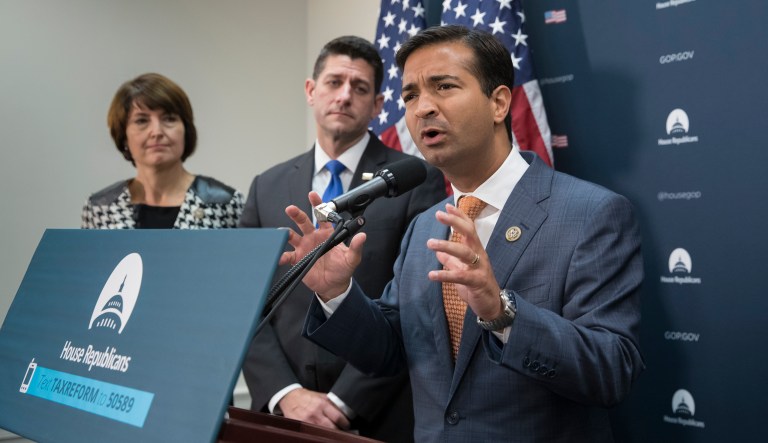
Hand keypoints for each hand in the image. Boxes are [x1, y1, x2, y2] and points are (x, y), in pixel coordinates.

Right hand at [278, 388, 350, 429]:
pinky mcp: (301, 426)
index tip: (347, 426)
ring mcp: (307, 421)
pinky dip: (317, 434)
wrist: (290, 397)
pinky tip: (320, 433)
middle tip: (341, 431)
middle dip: (338, 431)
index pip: (338, 417)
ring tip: (331, 433)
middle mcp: (315, 413)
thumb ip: (331, 403)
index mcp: (322, 404)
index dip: (345, 423)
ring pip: (322, 432)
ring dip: (328, 433)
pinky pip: (312, 433)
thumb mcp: (321, 396)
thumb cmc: (306, 397)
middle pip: (331, 427)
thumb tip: (344, 410)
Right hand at [279, 191, 366, 299]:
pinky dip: (282, 255)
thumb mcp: (352, 258)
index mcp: (326, 233)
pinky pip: (288, 256)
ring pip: (292, 236)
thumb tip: (363, 236)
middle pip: (303, 222)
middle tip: (291, 209)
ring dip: (286, 233)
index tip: (312, 195)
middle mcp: (313, 237)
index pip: (322, 216)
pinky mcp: (298, 260)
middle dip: (297, 214)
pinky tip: (280, 256)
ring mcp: (304, 247)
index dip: (317, 204)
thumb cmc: (343, 269)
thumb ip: (356, 247)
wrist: (334, 285)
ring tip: (282, 232)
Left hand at [427, 203, 502, 320]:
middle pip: (469, 233)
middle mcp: (480, 256)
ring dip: (447, 246)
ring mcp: (480, 268)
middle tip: (438, 215)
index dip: (459, 216)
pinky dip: (445, 275)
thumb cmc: (477, 286)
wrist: (492, 306)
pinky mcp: (477, 283)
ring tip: (430, 243)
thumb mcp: (462, 271)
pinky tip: (431, 274)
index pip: (469, 228)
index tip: (447, 207)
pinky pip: (460, 276)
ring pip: (464, 253)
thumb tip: (439, 254)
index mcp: (476, 250)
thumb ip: (452, 262)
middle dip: (455, 222)